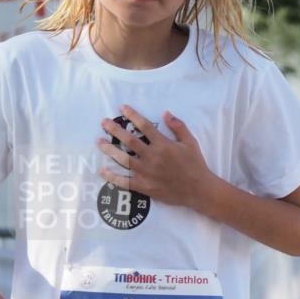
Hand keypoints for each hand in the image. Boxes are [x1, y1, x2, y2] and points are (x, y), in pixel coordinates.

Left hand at [97, 105, 214, 208]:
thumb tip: (166, 113)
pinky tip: (102, 170)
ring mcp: (147, 172)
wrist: (200, 190)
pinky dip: (112, 177)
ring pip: (123, 159)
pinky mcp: (145, 186)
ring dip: (109, 150)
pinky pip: (124, 182)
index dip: (132, 115)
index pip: (144, 126)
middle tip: (104, 122)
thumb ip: (178, 127)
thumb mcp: (191, 143)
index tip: (122, 108)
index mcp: (163, 145)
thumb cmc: (196, 165)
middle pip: (129, 140)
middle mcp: (152, 157)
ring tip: (100, 142)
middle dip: (114, 130)